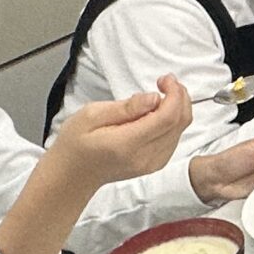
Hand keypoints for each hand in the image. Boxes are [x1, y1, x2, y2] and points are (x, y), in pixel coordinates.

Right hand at [52, 77, 192, 185]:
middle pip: (179, 123)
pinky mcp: (154, 164)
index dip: (174, 94)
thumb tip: (154, 98)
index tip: (166, 80)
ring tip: (161, 93)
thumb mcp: (90, 115)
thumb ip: (125, 107)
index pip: (166, 118)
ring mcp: (151, 164)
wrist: (73, 174)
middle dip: (179, 97)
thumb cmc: (76, 143)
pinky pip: (174, 139)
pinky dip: (173, 121)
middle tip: (165, 82)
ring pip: (180, 130)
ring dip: (178, 108)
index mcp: (127, 144)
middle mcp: (144, 157)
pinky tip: (158, 111)